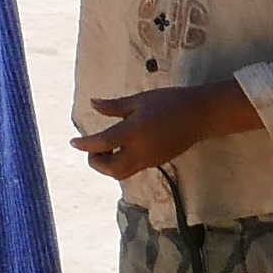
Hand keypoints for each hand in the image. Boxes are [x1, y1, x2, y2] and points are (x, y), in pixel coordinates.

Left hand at [74, 81, 255, 179]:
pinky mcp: (157, 162)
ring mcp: (150, 160)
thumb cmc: (169, 102)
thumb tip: (92, 103)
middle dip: (97, 163)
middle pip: (111, 169)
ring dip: (109, 166)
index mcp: (133, 132)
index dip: (84, 144)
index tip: (73, 142)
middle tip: (92, 148)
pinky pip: (133, 169)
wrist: (200, 115)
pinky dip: (122, 163)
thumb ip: (114, 107)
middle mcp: (140, 151)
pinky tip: (122, 149)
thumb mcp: (139, 100)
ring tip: (105, 149)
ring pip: (122, 173)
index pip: (102, 144)